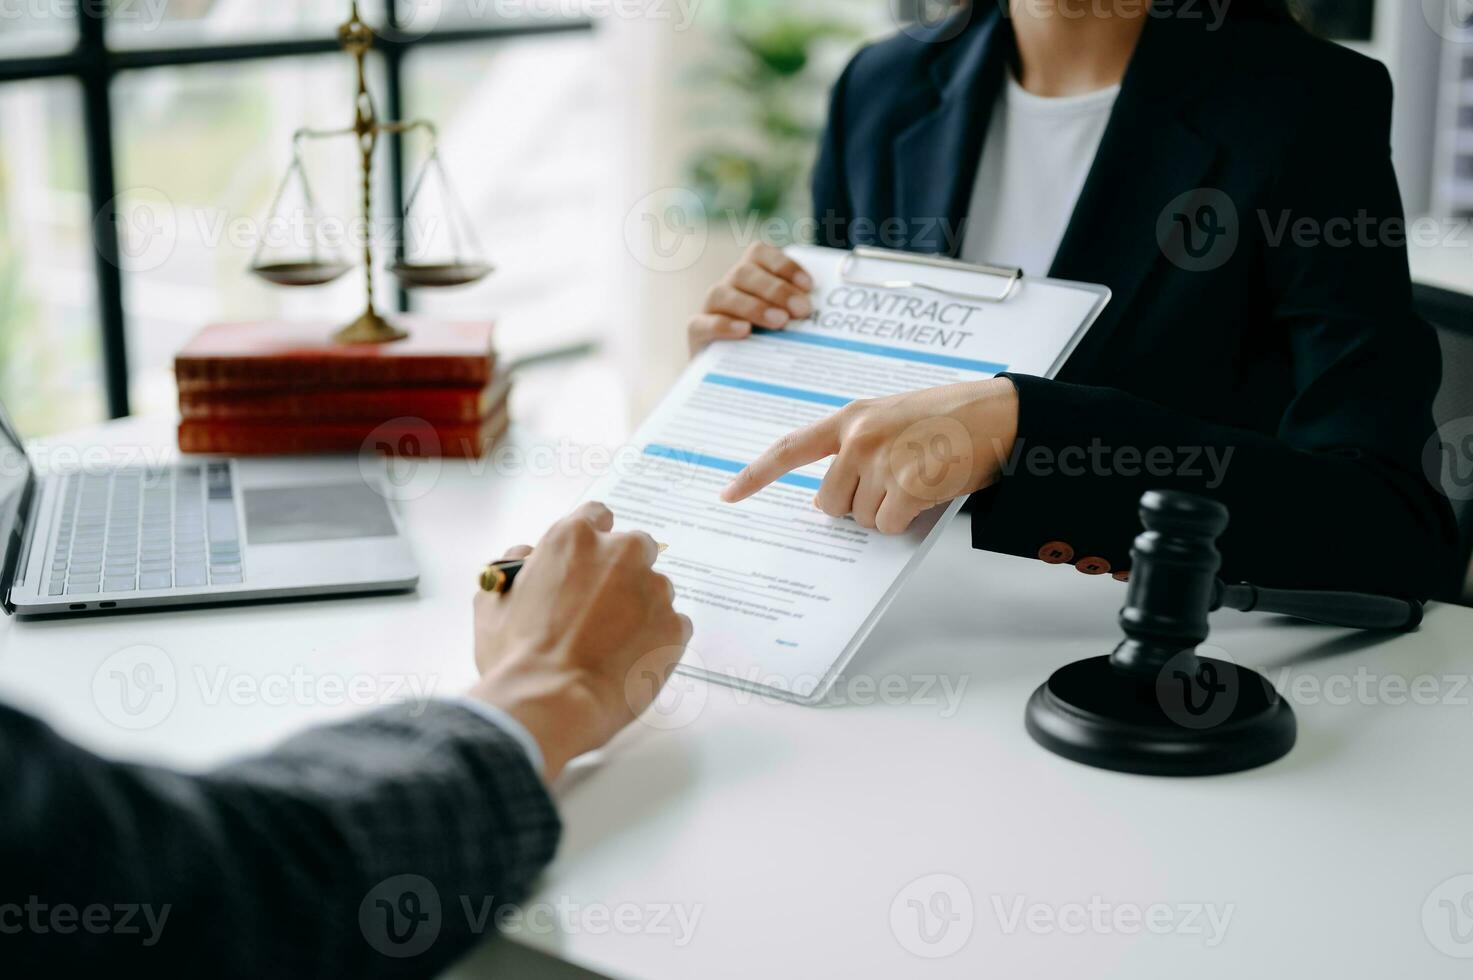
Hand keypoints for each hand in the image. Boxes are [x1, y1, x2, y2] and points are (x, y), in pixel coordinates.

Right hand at [470, 502, 692, 780]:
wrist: (551, 704)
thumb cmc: (518, 657)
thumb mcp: (493, 601)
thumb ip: (515, 567)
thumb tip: (527, 556)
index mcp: (575, 538)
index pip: (597, 516)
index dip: (592, 544)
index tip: (590, 563)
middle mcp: (621, 553)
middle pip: (635, 548)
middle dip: (623, 573)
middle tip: (602, 610)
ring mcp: (653, 589)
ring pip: (655, 590)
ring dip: (640, 609)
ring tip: (612, 647)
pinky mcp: (675, 626)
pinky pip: (672, 626)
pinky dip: (656, 641)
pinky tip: (629, 662)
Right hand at [688, 243, 813, 355]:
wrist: (732, 381)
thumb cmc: (766, 345)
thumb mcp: (785, 325)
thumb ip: (796, 313)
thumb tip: (819, 313)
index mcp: (750, 275)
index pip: (760, 253)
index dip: (784, 265)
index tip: (808, 286)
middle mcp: (728, 285)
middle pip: (745, 272)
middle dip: (777, 289)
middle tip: (802, 310)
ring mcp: (710, 307)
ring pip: (723, 293)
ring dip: (755, 306)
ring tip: (780, 323)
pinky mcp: (696, 331)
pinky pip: (703, 323)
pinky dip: (724, 325)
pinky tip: (744, 331)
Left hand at [721, 380, 1019, 533]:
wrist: (998, 413)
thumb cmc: (949, 418)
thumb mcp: (890, 418)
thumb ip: (854, 448)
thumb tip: (827, 500)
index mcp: (850, 418)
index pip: (789, 449)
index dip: (756, 475)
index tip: (729, 495)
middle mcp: (858, 437)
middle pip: (829, 503)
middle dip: (857, 505)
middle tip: (895, 482)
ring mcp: (880, 461)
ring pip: (861, 518)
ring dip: (888, 511)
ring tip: (919, 478)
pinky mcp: (906, 484)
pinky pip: (889, 526)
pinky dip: (909, 520)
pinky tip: (930, 491)